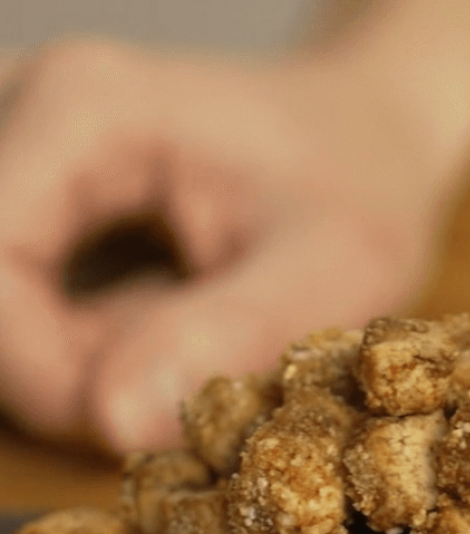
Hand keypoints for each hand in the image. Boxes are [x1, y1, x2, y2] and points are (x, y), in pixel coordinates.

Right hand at [0, 0, 469, 452]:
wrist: (369, 136)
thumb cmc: (365, 190)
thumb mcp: (338, 269)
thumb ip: (231, 336)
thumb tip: (109, 420)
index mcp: (83, 110)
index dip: (39, 377)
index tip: (134, 424)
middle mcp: (21, 108)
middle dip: (55, 374)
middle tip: (174, 386)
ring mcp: (15, 151)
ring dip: (65, 362)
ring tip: (180, 337)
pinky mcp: (24, 194)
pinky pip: (14, 303)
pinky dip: (71, 347)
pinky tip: (155, 323)